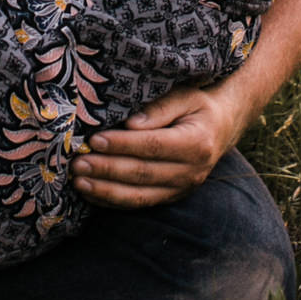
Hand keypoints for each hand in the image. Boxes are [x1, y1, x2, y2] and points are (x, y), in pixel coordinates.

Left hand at [70, 82, 245, 207]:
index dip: (122, 145)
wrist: (222, 128)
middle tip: (78, 162)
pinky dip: (113, 201)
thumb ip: (159, 108)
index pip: (153, 146)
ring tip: (78, 181)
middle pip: (142, 173)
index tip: (95, 140)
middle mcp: (191, 171)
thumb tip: (131, 124)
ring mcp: (182, 189)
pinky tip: (90, 193)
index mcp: (197, 143)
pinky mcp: (172, 197)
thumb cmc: (198, 106)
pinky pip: (140, 203)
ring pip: (139, 195)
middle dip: (107, 169)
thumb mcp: (185, 96)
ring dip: (106, 190)